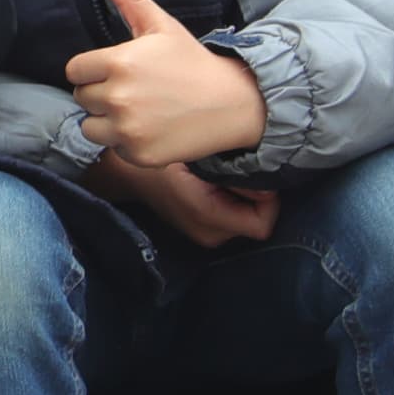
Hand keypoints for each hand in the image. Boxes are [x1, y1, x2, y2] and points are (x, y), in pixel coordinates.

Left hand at [66, 0, 271, 166]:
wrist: (232, 104)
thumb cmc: (192, 62)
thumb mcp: (161, 25)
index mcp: (117, 62)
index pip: (75, 71)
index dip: (93, 70)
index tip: (118, 71)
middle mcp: (118, 97)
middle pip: (83, 98)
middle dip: (102, 94)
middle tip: (136, 90)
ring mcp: (128, 129)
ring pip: (91, 127)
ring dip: (108, 121)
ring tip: (140, 111)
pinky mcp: (138, 154)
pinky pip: (113, 149)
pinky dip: (127, 142)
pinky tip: (152, 128)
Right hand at [85, 150, 280, 248]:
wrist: (125, 171)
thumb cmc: (159, 160)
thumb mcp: (197, 160)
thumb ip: (233, 175)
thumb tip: (268, 188)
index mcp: (209, 218)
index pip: (263, 224)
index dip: (268, 200)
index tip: (256, 175)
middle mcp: (210, 235)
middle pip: (256, 220)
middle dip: (256, 197)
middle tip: (240, 171)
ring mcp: (204, 234)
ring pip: (245, 219)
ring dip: (244, 198)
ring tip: (226, 174)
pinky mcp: (201, 228)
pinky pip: (231, 218)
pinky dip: (232, 201)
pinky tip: (217, 181)